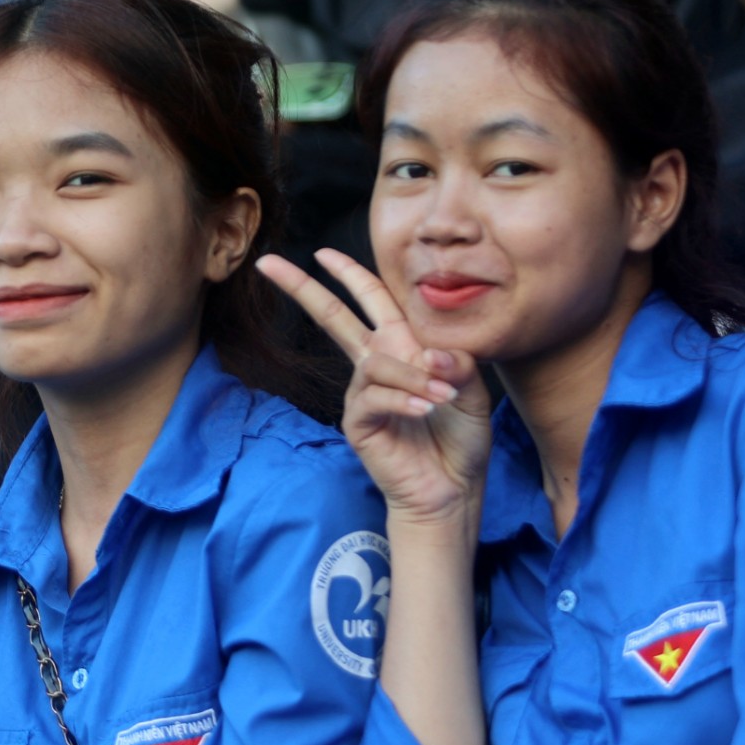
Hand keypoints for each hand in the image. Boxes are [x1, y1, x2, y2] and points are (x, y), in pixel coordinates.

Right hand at [258, 250, 490, 525]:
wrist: (451, 491)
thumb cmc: (460, 441)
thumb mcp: (474, 393)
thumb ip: (460, 364)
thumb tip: (429, 354)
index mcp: (402, 351)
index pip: (372, 303)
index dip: (349, 275)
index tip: (321, 253)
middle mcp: (376, 367)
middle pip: (333, 318)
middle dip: (303, 289)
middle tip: (269, 265)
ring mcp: (363, 395)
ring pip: (373, 363)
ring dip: (410, 377)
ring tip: (442, 397)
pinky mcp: (358, 423)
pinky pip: (374, 397)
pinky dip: (404, 399)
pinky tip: (427, 409)